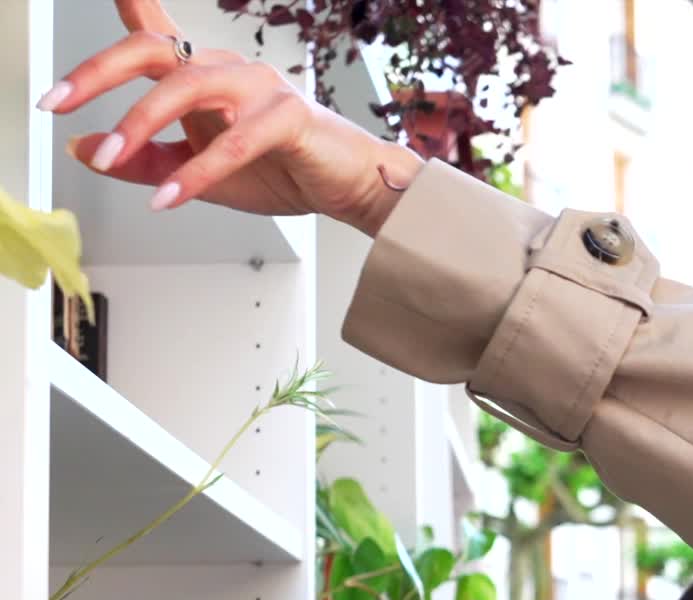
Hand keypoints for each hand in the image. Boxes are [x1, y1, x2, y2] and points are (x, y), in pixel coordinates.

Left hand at [37, 0, 422, 237]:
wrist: (344, 187)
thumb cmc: (279, 170)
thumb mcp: (194, 174)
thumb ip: (144, 162)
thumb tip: (87, 151)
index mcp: (201, 75)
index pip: (151, 32)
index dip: (117, 12)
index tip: (73, 47)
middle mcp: (224, 69)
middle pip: (153, 50)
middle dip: (99, 73)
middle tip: (59, 102)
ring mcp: (257, 88)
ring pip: (187, 89)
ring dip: (141, 124)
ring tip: (111, 157)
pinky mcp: (286, 119)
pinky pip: (233, 142)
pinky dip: (196, 172)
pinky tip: (168, 198)